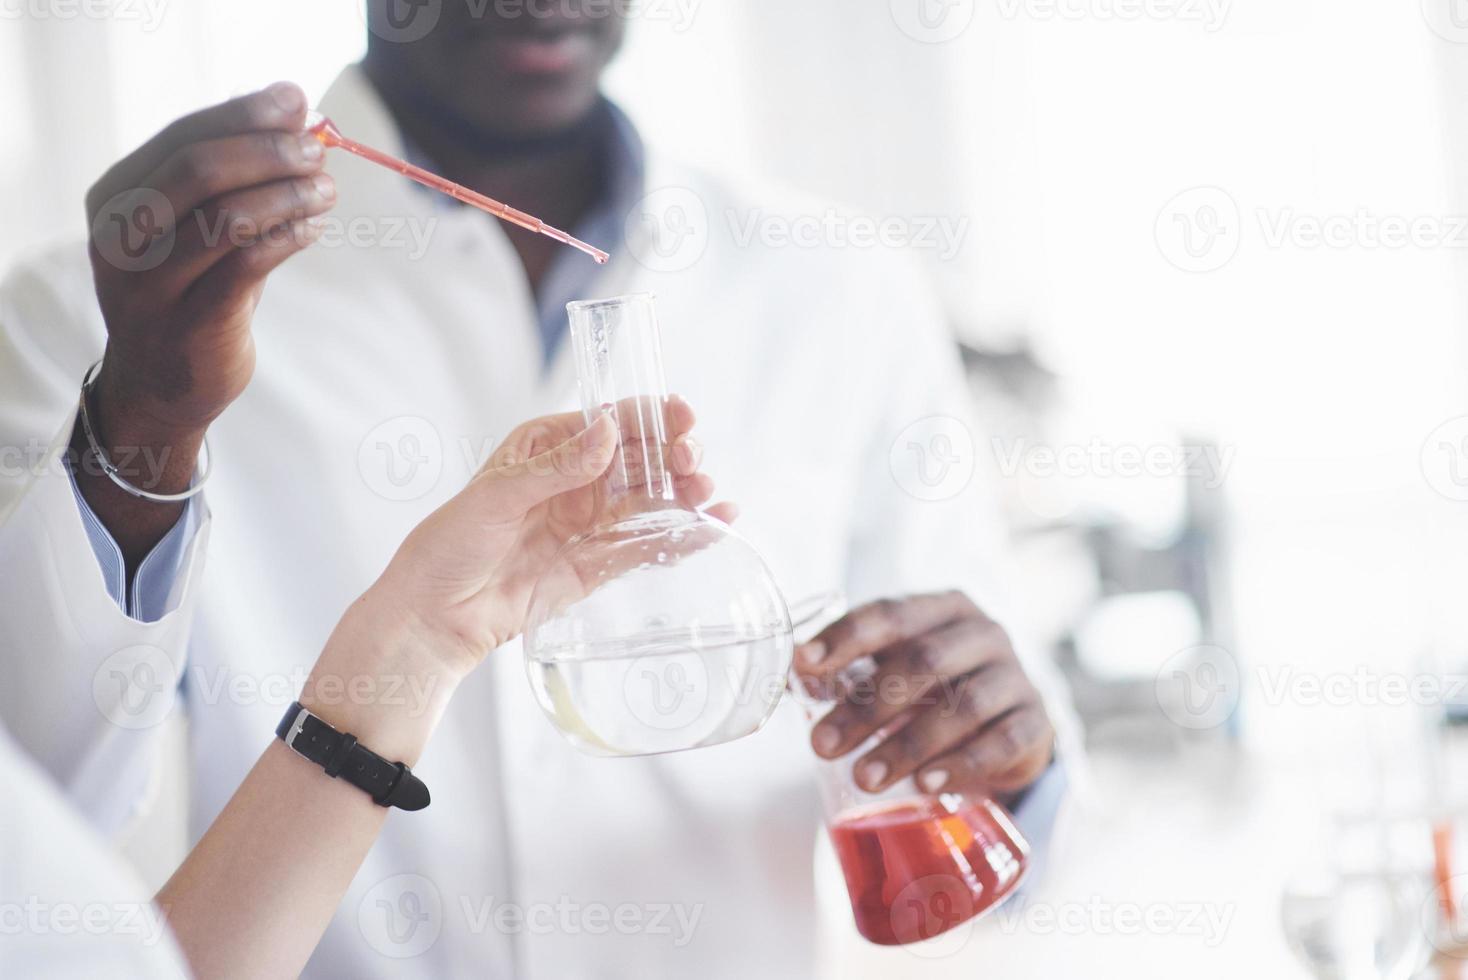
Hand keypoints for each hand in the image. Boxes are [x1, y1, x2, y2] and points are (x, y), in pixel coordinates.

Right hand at [84, 81, 332, 463]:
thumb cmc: (190, 290)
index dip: (243, 114)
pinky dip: (287, 237)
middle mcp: (122, 239)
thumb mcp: (197, 229)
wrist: (164, 384)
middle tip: (317, 150)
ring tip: (325, 190)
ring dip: (287, 195)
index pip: (182, 138)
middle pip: (198, 171)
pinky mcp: (189, 324)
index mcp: (116, 199)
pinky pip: (245, 266)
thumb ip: (235, 177)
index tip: (296, 100)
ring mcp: (150, 285)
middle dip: (267, 151)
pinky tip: (314, 227)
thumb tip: (296, 113)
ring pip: (225, 218)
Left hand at [366, 397, 733, 680]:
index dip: (648, 415)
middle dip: (672, 453)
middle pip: (639, 458)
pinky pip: (646, 544)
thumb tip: (608, 431)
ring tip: (707, 492)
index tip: (680, 413)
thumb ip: (558, 466)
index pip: (608, 421)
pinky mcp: (598, 565)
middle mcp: (574, 481)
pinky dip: (681, 535)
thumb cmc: (449, 545)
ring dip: (683, 491)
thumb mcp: (498, 495)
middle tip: (691, 459)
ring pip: (649, 499)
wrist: (436, 617)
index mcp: (547, 447)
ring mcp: (589, 524)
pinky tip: (712, 526)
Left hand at [796, 592, 1053, 803]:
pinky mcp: (1036, 724)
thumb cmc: (937, 693)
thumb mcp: (898, 673)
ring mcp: (1016, 677)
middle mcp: (983, 634)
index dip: (845, 637)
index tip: (804, 664)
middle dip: (866, 707)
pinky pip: (1001, 743)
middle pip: (922, 663)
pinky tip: (927, 785)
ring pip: (961, 706)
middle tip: (822, 745)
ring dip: (907, 745)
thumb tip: (792, 677)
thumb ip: (850, 672)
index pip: (890, 613)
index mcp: (942, 609)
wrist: (1010, 729)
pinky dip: (960, 765)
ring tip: (864, 779)